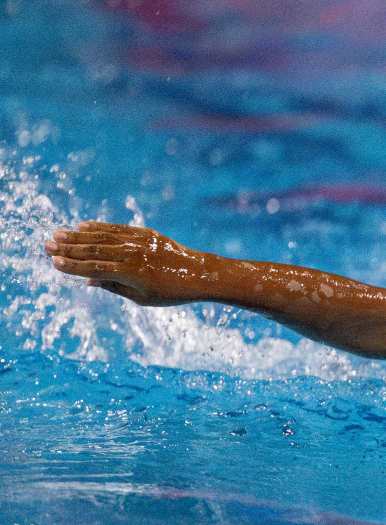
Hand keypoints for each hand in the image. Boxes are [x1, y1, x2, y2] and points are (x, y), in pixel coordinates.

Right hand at [46, 222, 213, 306]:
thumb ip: (114, 287)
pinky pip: (119, 229)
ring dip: (79, 236)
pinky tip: (84, 226)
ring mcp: (140, 243)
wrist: (200, 275)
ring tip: (58, 234)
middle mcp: (133, 256)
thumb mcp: (142, 298)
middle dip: (68, 249)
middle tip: (46, 245)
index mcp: (131, 275)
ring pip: (104, 238)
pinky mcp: (146, 234)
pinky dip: (100, 227)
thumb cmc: (170, 293)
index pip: (95, 269)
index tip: (53, 263)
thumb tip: (88, 281)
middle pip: (94, 251)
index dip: (72, 267)